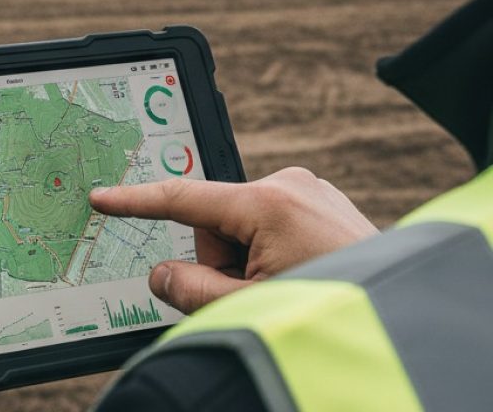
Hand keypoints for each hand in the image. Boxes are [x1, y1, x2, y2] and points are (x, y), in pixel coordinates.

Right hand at [89, 167, 377, 314]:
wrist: (402, 317)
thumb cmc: (331, 311)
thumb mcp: (246, 306)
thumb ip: (190, 289)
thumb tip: (162, 274)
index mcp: (267, 203)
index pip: (182, 198)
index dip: (135, 202)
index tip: (101, 198)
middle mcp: (289, 185)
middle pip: (216, 223)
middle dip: (223, 260)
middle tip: (253, 294)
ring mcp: (311, 191)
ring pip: (245, 226)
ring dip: (250, 259)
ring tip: (288, 287)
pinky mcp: (324, 203)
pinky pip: (274, 224)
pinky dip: (273, 251)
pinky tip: (301, 276)